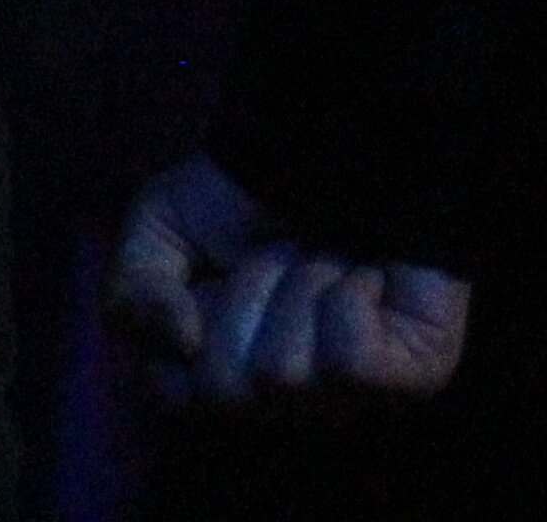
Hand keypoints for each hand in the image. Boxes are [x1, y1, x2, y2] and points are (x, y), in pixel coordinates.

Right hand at [105, 154, 470, 406]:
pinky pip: (350, 362)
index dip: (184, 321)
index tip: (211, 267)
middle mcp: (288, 401)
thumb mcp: (158, 228)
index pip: (179, 396)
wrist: (336, 145)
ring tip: (326, 257)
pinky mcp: (415, 376)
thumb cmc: (246, 196)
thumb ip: (131, 293)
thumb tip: (181, 341)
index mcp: (226, 372)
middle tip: (276, 254)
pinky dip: (348, 298)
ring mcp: (353, 398)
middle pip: (230, 387)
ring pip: (286, 371)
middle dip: (246, 295)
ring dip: (299, 287)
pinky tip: (366, 277)